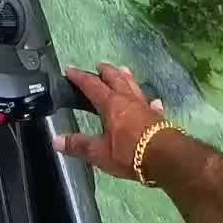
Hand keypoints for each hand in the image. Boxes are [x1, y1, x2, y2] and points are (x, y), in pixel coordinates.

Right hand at [53, 63, 167, 180]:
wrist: (166, 157)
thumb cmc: (129, 153)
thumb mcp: (100, 153)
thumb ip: (79, 146)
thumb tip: (56, 141)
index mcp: (110, 104)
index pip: (91, 85)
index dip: (79, 77)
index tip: (69, 69)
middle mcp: (128, 100)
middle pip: (115, 78)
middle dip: (106, 71)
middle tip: (99, 65)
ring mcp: (145, 106)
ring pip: (134, 85)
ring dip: (126, 77)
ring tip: (123, 70)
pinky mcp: (158, 116)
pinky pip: (152, 104)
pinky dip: (148, 101)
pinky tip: (152, 102)